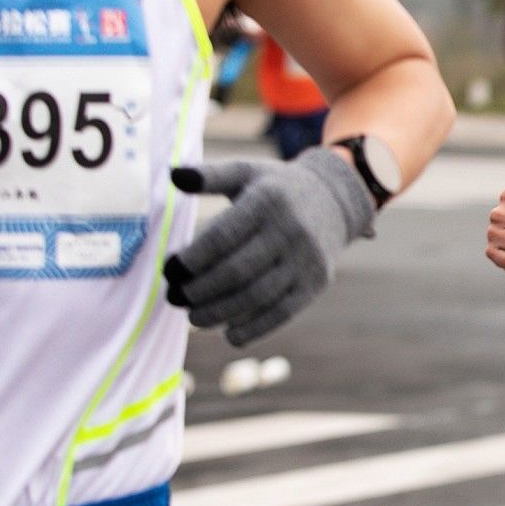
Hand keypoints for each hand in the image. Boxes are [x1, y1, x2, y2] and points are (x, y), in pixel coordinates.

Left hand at [163, 147, 376, 346]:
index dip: (192, 259)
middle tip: (174, 299)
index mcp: (268, 200)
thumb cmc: (277, 188)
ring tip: (194, 317)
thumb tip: (173, 174)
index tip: (169, 271)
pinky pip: (283, 312)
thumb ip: (210, 175)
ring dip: (220, 313)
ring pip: (257, 296)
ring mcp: (307, 258)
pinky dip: (254, 329)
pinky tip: (229, 334)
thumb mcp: (247, 172)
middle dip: (199, 291)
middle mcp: (291, 230)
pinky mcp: (317, 282)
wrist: (335, 200)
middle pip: (236, 271)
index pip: (222, 237)